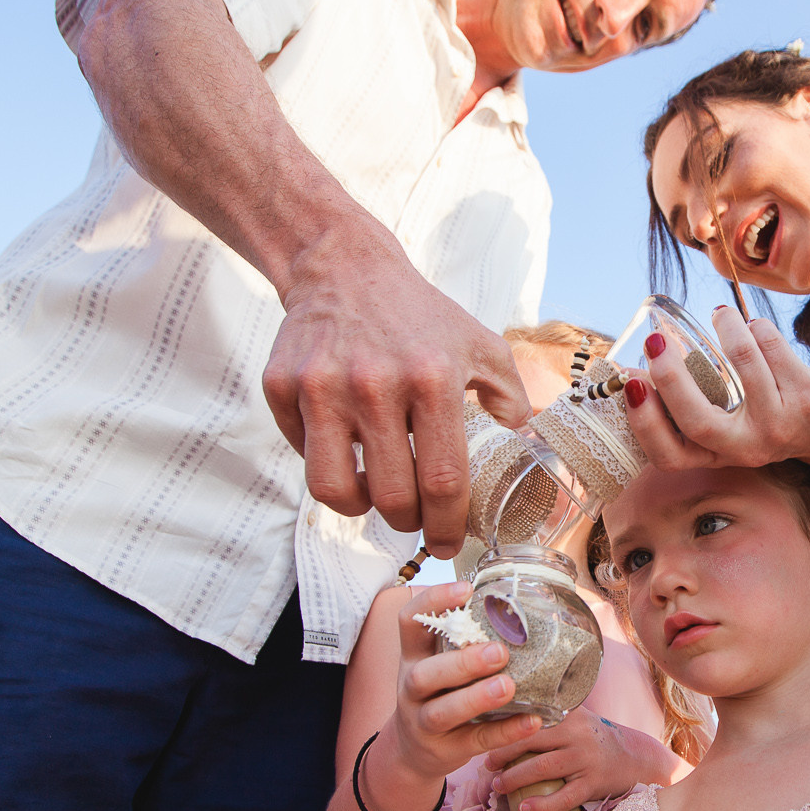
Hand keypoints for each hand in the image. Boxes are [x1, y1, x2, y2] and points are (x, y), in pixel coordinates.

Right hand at [262, 238, 529, 553]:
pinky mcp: (282, 386)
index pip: (443, 480)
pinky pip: (303, 456)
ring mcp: (322, 385)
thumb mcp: (481, 345)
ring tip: (376, 495)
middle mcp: (375, 383)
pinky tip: (346, 446)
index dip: (448, 525)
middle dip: (407, 523)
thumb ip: (511, 398)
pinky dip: (326, 464)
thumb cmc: (419, 316)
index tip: (448, 544)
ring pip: (333, 490)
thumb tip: (527, 450)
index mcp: (432, 378)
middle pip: (391, 496)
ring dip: (360, 508)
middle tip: (414, 519)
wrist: (343, 267)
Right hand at [371, 584, 542, 799]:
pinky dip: (504, 732)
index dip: (432, 603)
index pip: (410, 623)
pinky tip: (532, 720)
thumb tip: (518, 610)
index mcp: (413, 658)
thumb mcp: (436, 665)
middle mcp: (412, 689)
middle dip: (462, 662)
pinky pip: (475, 741)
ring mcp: (424, 723)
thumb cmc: (437, 696)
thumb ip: (462, 643)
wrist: (411, 753)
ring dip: (476, 698)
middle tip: (499, 652)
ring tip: (508, 686)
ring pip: (442, 712)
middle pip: (425, 675)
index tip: (466, 590)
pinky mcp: (446, 750)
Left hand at [484, 708, 680, 810]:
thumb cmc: (599, 739)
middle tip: (486, 763)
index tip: (484, 731)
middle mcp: (579, 734)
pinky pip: (564, 797)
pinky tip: (524, 809)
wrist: (639, 758)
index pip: (532, 716)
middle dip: (503, 752)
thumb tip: (509, 713)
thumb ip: (552, 713)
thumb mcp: (580, 718)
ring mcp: (587, 759)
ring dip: (515, 778)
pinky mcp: (594, 783)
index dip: (505, 724)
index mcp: (572, 715)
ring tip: (498, 786)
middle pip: (532, 740)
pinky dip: (543, 805)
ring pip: (543, 768)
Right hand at [625, 304, 809, 471]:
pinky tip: (753, 326)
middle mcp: (745, 448)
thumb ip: (686, 403)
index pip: (669, 455)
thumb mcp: (726, 423)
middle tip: (656, 341)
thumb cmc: (763, 415)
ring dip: (728, 329)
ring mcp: (778, 426)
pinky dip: (758, 329)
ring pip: (743, 367)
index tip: (631, 384)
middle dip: (672, 377)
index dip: (645, 423)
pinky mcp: (807, 399)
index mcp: (716, 455)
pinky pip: (773, 349)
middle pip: (699, 421)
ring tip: (721, 313)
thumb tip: (627, 370)